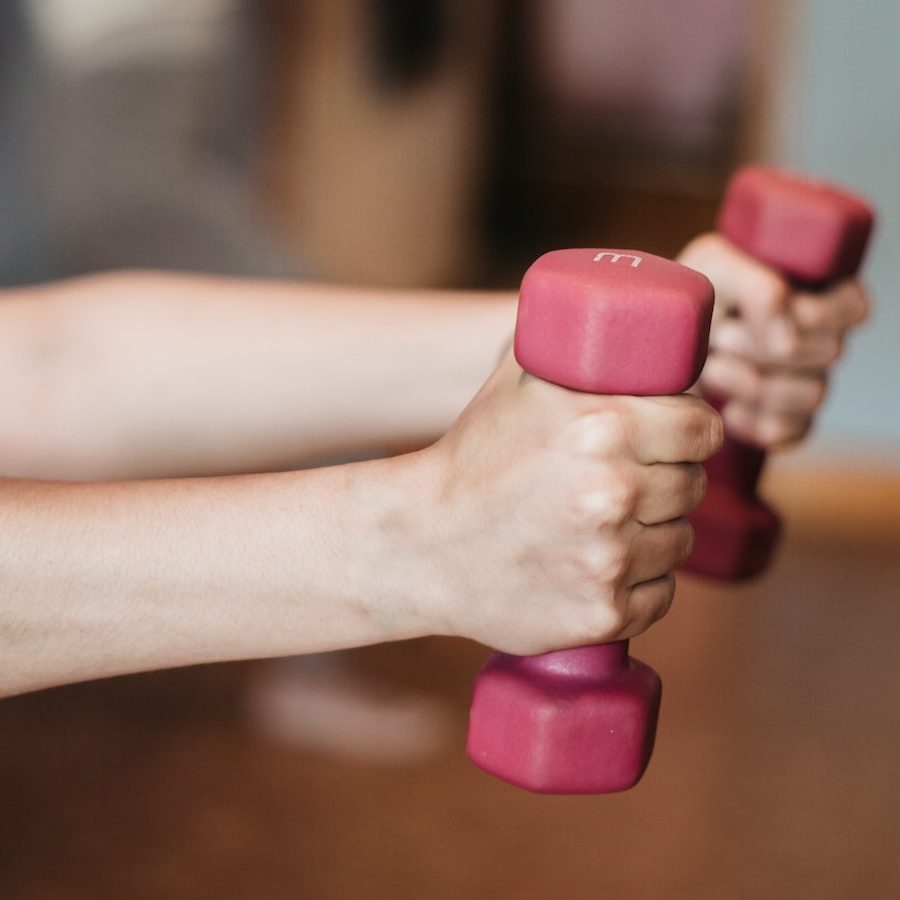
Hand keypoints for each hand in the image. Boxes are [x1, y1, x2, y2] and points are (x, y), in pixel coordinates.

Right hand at [414, 350, 721, 654]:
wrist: (420, 544)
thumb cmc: (472, 457)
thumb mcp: (517, 382)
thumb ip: (574, 345)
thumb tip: (626, 318)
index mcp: (604, 428)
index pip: (703, 429)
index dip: (692, 431)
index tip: (677, 438)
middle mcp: (614, 494)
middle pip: (693, 485)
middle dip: (669, 480)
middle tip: (630, 481)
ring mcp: (610, 561)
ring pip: (678, 542)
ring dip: (655, 532)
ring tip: (608, 525)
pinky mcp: (603, 614)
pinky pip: (660, 595)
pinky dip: (640, 584)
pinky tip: (600, 567)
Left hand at [679, 233, 869, 447]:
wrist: (654, 345)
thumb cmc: (690, 296)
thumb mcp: (714, 267)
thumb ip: (759, 289)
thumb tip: (788, 342)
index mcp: (816, 291)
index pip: (851, 308)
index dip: (810, 314)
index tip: (757, 312)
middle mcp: (821, 337)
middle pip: (828, 352)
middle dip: (762, 347)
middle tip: (719, 338)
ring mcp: (806, 381)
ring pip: (812, 394)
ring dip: (751, 383)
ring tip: (712, 369)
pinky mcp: (785, 420)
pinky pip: (790, 432)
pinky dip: (752, 422)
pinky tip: (726, 408)